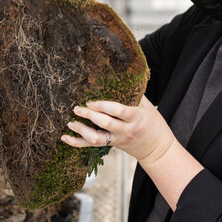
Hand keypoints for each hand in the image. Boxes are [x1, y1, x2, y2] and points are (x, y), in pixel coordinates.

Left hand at [61, 96, 176, 166]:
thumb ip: (134, 93)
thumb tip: (118, 74)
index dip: (104, 106)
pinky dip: (77, 143)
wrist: (156, 147)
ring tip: (70, 122)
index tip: (91, 101)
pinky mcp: (111, 145)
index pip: (119, 111)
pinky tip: (65, 137)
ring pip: (97, 139)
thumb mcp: (147, 106)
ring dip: (82, 131)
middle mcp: (126, 130)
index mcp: (136, 117)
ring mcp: (117, 139)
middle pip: (106, 124)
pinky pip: (91, 146)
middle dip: (90, 116)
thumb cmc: (152, 122)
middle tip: (77, 108)